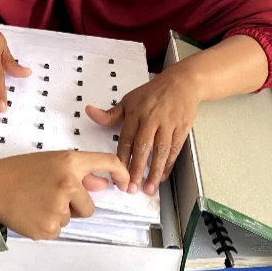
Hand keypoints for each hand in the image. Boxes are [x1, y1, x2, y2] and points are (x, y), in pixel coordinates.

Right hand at [0, 151, 129, 240]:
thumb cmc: (19, 172)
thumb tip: (102, 185)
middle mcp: (68, 184)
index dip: (122, 173)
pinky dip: (47, 225)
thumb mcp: (51, 163)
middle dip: (75, 205)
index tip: (126, 183)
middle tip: (50, 195)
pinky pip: (58, 231)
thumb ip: (79, 173)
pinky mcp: (49, 229)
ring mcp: (59, 209)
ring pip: (71, 219)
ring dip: (58, 214)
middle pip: (89, 207)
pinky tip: (32, 212)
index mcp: (69, 162)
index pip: (107, 163)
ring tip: (36, 201)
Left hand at [85, 67, 200, 194]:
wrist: (182, 82)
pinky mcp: (182, 128)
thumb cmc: (153, 93)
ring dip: (153, 171)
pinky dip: (168, 164)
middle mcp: (152, 119)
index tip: (117, 174)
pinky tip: (161, 176)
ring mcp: (168, 124)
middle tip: (131, 188)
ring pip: (160, 151)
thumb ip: (110, 114)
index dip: (122, 158)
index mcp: (136, 112)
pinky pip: (174, 149)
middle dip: (137, 169)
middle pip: (143, 147)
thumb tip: (89, 112)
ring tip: (148, 188)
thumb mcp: (129, 99)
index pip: (126, 139)